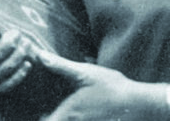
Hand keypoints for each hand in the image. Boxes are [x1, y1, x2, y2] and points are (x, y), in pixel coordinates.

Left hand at [37, 50, 160, 120]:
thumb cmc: (112, 88)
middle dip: (46, 116)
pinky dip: (72, 116)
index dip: (37, 117)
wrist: (140, 105)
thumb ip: (60, 66)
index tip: (30, 110)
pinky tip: (75, 107)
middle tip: (37, 106)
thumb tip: (40, 55)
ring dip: (59, 115)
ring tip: (52, 106)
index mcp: (67, 114)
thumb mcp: (85, 73)